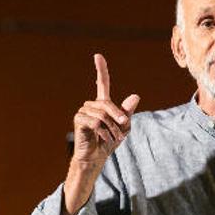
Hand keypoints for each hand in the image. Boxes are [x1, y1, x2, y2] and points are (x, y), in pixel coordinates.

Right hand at [61, 54, 139, 214]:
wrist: (96, 159)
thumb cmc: (109, 143)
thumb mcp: (123, 128)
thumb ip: (127, 113)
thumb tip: (136, 96)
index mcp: (102, 104)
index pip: (102, 83)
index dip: (101, 69)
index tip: (98, 56)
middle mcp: (91, 105)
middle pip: (107, 103)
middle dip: (118, 115)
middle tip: (124, 127)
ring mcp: (83, 112)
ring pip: (102, 113)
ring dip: (112, 127)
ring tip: (115, 138)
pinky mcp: (78, 120)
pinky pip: (95, 121)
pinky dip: (104, 131)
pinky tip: (105, 139)